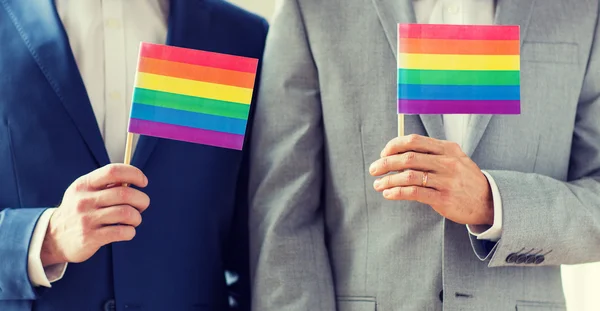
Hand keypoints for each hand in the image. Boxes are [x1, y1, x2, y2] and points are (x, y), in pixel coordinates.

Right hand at [40, 164, 149, 266]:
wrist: (54, 237)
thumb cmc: (79, 211)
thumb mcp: (85, 192)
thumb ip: (106, 185)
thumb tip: (134, 179)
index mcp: (84, 184)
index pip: (113, 171)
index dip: (134, 174)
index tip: (143, 182)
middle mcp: (84, 200)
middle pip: (125, 193)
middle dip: (142, 199)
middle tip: (143, 205)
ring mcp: (86, 219)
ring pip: (126, 213)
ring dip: (137, 217)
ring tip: (135, 220)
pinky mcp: (90, 237)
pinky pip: (121, 232)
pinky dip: (130, 231)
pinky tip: (128, 231)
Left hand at [369, 134, 492, 225]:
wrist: (489, 201)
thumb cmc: (464, 179)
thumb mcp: (454, 158)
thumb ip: (431, 153)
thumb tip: (398, 152)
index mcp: (447, 148)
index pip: (414, 141)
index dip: (394, 145)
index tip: (383, 153)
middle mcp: (447, 162)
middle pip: (408, 157)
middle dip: (386, 163)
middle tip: (373, 169)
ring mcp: (446, 180)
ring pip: (409, 175)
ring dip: (388, 180)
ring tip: (378, 185)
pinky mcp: (443, 198)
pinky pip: (414, 193)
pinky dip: (397, 192)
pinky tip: (388, 194)